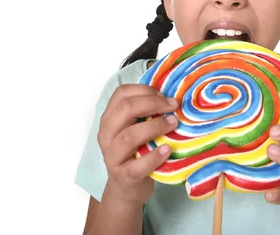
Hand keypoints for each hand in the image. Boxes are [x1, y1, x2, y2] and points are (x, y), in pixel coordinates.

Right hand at [97, 84, 178, 204]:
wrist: (126, 188)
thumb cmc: (135, 152)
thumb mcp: (135, 129)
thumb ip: (144, 113)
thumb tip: (169, 96)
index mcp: (109, 119)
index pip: (121, 94)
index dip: (144, 90)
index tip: (164, 95)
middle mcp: (106, 135)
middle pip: (125, 110)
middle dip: (152, 103)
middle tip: (173, 106)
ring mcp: (112, 156)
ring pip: (129, 136)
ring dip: (155, 127)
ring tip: (173, 124)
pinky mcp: (123, 176)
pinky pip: (138, 165)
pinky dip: (155, 156)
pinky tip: (167, 149)